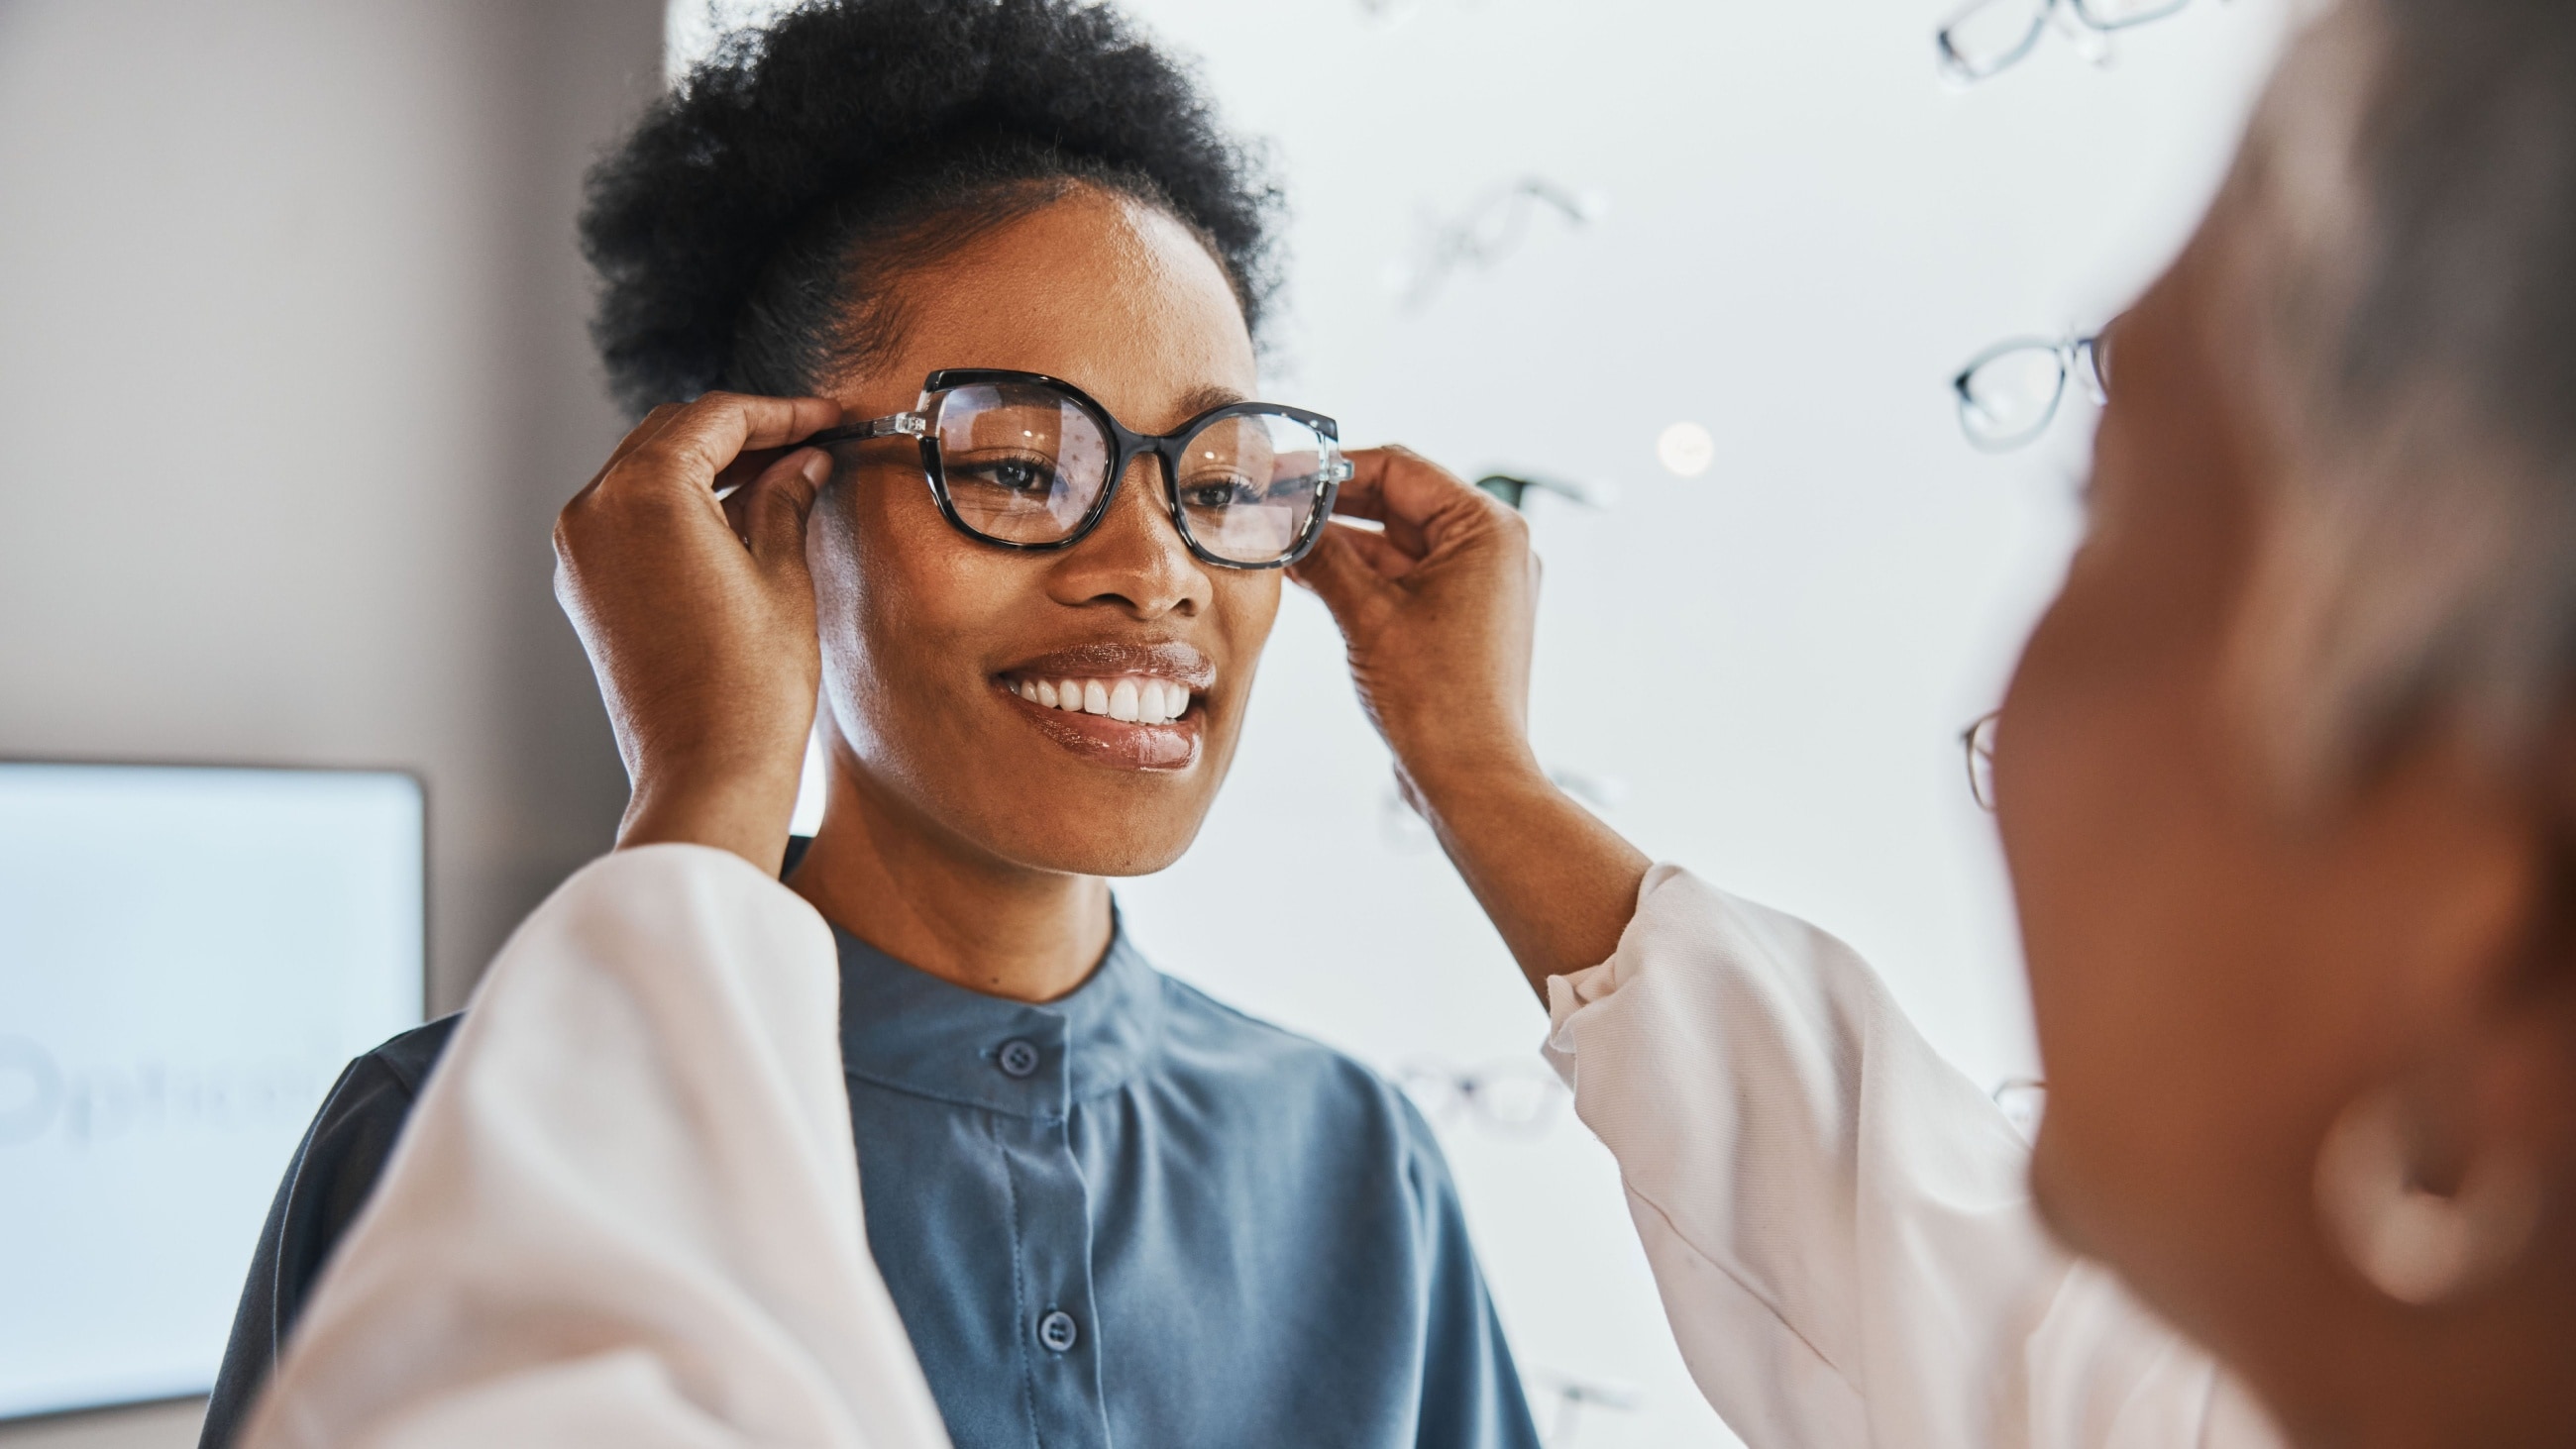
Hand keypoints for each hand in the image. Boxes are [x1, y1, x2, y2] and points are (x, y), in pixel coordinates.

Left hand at [553, 392, 840, 874]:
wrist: (706, 773)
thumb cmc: (750, 687)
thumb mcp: (783, 575)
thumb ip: (786, 499)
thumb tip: (804, 463)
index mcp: (645, 493)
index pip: (717, 418)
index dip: (781, 411)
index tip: (826, 416)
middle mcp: (595, 510)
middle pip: (672, 434)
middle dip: (742, 431)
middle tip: (808, 440)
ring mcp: (580, 550)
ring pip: (645, 469)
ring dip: (709, 463)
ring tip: (779, 474)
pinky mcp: (584, 586)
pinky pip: (628, 514)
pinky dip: (678, 502)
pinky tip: (734, 516)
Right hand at [1288, 447, 1544, 798]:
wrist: (1470, 777)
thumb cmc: (1437, 698)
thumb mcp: (1367, 614)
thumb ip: (1324, 555)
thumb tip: (1280, 517)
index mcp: (1487, 528)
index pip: (1398, 468)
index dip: (1330, 468)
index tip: (1279, 473)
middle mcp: (1492, 548)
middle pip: (1398, 501)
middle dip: (1332, 505)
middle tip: (1270, 505)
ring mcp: (1479, 584)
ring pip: (1396, 541)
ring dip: (1340, 542)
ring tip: (1278, 540)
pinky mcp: (1461, 617)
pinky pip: (1403, 577)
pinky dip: (1360, 574)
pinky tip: (1307, 574)